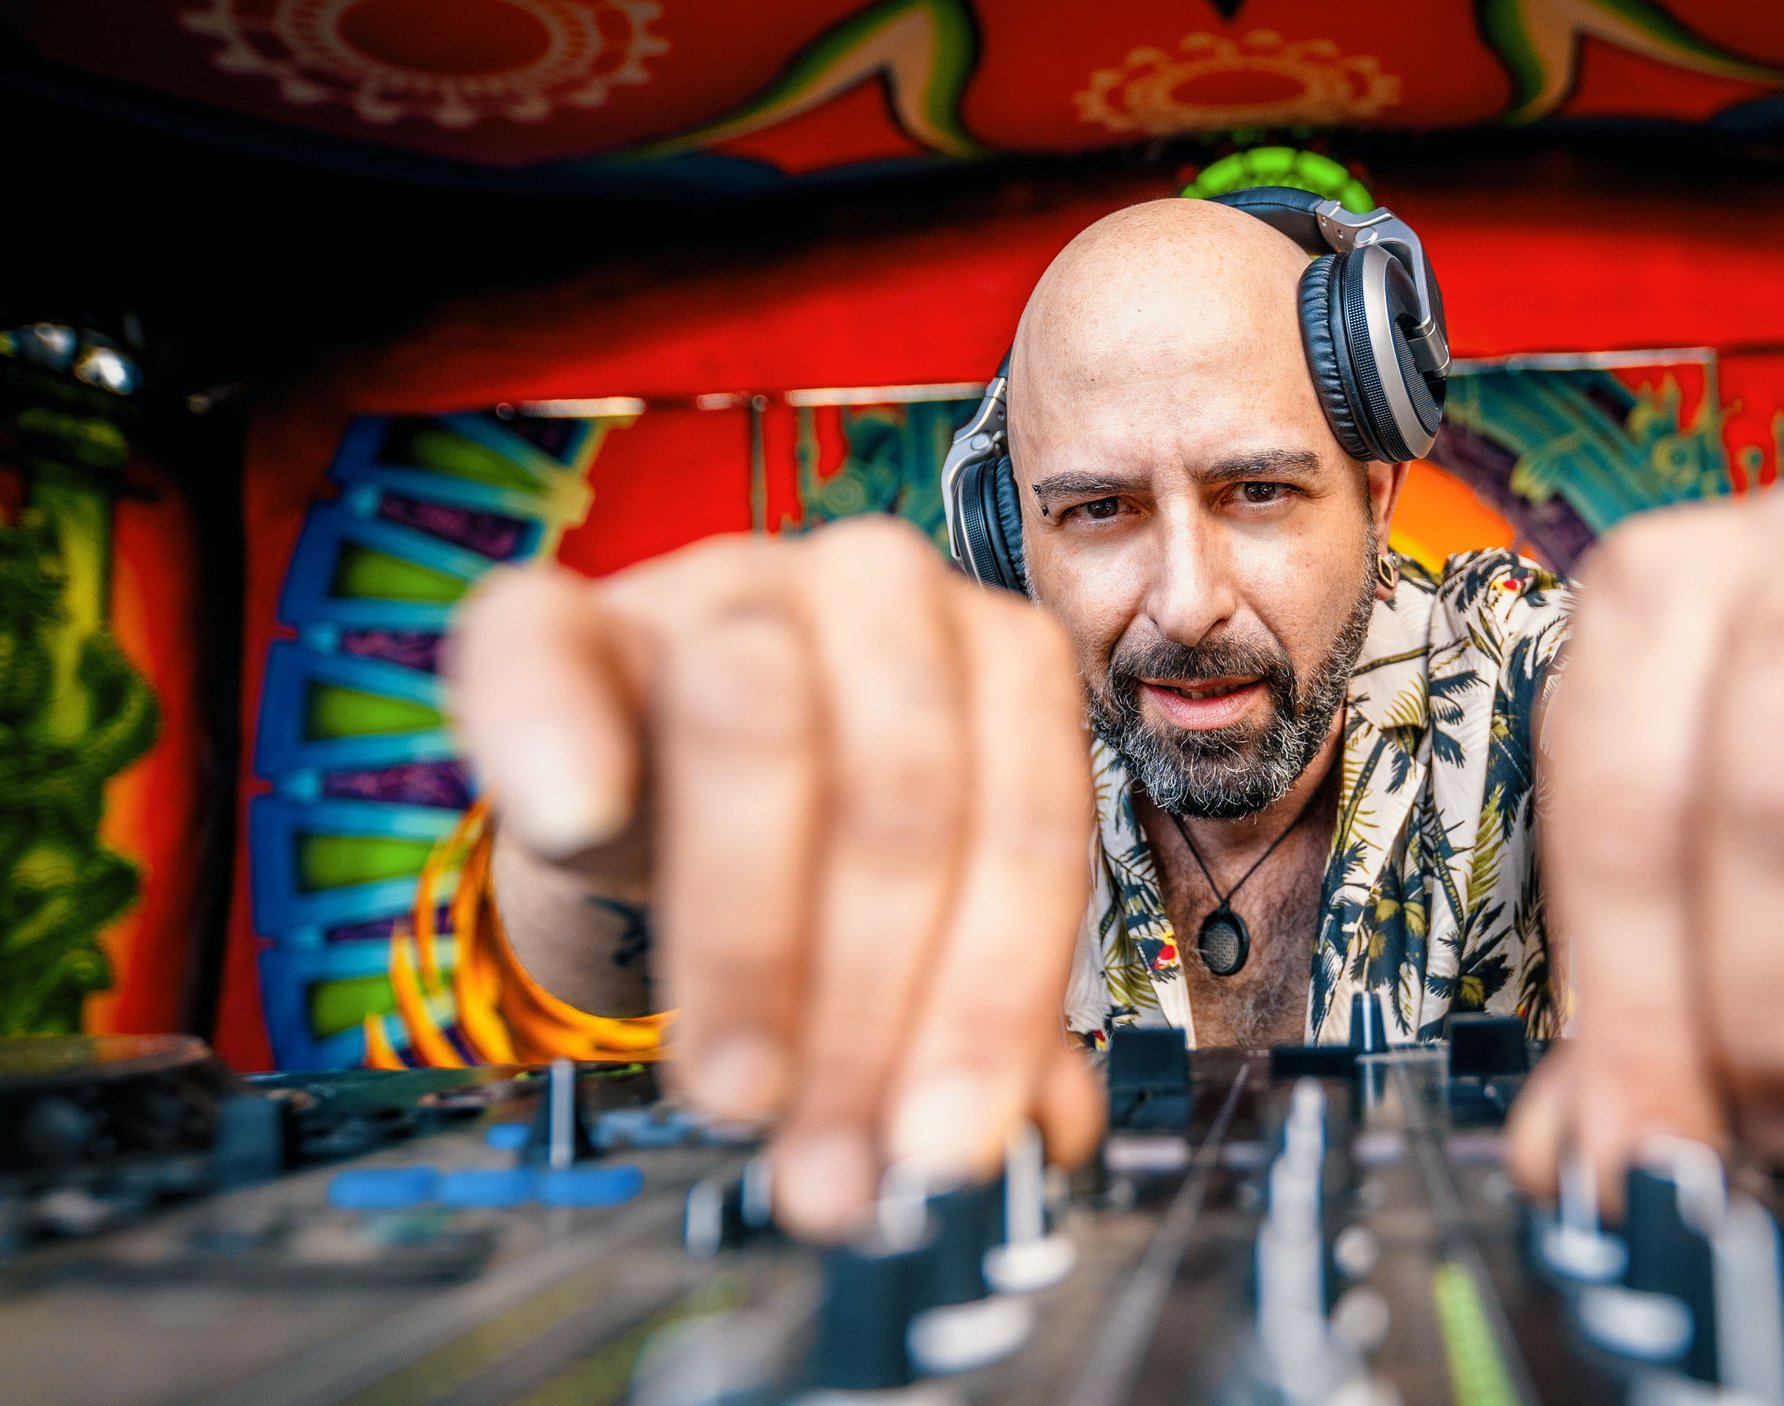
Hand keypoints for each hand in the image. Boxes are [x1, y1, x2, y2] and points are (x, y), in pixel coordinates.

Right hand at [448, 519, 1104, 1237]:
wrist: (638, 778)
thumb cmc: (801, 839)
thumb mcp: (911, 921)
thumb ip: (979, 1008)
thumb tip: (1050, 1130)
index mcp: (998, 655)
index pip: (1030, 823)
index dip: (994, 999)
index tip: (950, 1142)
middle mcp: (878, 595)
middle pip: (902, 793)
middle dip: (871, 1009)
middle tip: (835, 1156)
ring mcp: (715, 588)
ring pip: (756, 727)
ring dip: (748, 939)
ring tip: (736, 1088)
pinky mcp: (556, 613)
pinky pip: (540, 649)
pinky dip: (558, 736)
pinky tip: (579, 822)